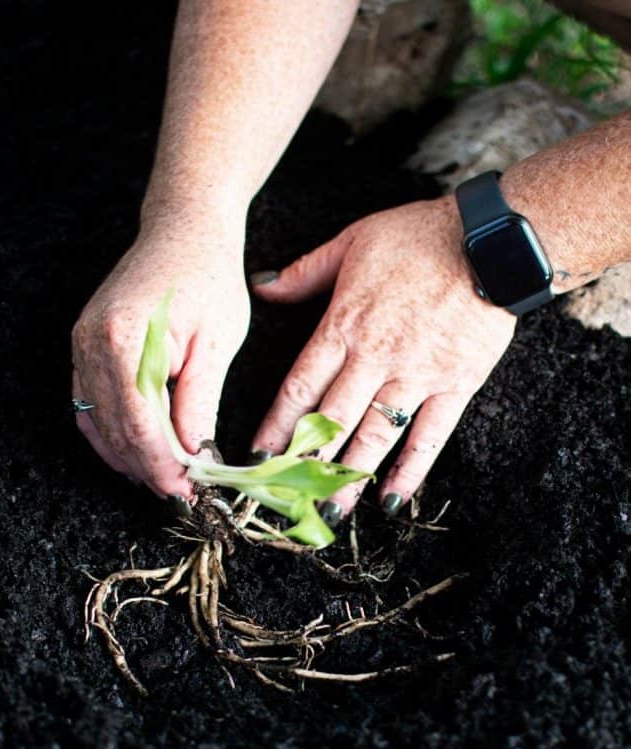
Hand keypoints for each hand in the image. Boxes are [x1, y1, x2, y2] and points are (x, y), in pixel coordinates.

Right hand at [72, 212, 249, 500]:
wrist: (184, 229)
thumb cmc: (208, 277)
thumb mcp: (216, 344)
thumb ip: (200, 403)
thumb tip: (195, 456)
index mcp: (124, 340)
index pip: (139, 426)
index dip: (163, 467)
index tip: (188, 492)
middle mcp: (90, 344)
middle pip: (115, 431)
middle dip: (149, 470)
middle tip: (182, 494)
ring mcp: (81, 345)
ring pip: (97, 424)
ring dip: (129, 458)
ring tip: (165, 479)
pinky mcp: (84, 347)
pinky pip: (89, 405)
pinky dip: (111, 435)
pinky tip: (138, 453)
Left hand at [250, 195, 515, 522]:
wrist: (490, 241)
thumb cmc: (419, 236)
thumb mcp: (352, 242)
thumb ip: (305, 271)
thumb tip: (262, 285)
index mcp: (344, 325)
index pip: (300, 386)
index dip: (277, 425)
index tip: (258, 456)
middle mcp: (375, 358)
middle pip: (331, 421)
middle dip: (305, 464)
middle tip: (286, 499)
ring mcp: (416, 376)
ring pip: (375, 436)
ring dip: (350, 478)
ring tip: (332, 512)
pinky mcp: (455, 386)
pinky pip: (429, 436)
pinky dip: (411, 470)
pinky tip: (393, 498)